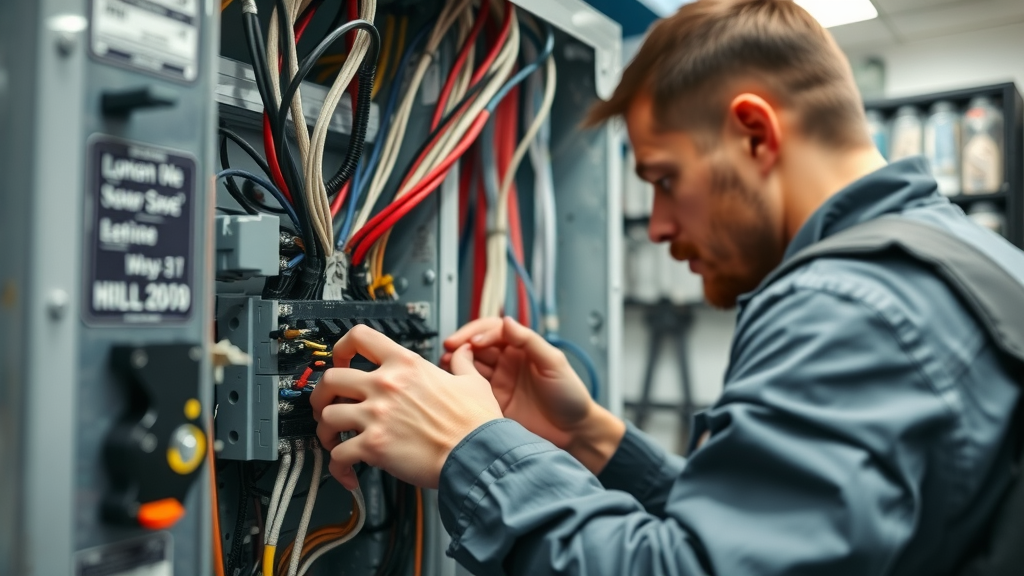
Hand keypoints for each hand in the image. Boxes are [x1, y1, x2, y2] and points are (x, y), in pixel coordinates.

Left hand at [311, 325, 501, 489]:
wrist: (478, 454)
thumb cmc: (476, 423)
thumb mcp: (473, 381)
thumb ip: (462, 364)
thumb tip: (463, 353)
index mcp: (406, 364)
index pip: (359, 337)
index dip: (342, 347)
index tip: (342, 360)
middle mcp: (386, 385)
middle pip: (331, 378)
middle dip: (322, 394)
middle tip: (328, 404)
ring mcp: (377, 415)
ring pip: (327, 416)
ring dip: (326, 430)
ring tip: (335, 440)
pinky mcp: (374, 446)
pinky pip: (338, 455)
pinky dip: (338, 467)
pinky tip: (348, 472)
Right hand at [442, 317, 624, 473]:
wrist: (573, 433)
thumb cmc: (571, 396)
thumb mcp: (554, 363)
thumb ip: (529, 341)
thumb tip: (507, 321)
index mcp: (522, 349)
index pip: (494, 331)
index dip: (480, 333)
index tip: (472, 342)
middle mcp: (507, 363)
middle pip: (477, 346)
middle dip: (462, 345)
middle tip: (450, 350)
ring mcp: (498, 382)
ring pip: (470, 365)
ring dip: (457, 362)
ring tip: (448, 364)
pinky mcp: (492, 402)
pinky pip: (471, 389)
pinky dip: (460, 383)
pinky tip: (454, 382)